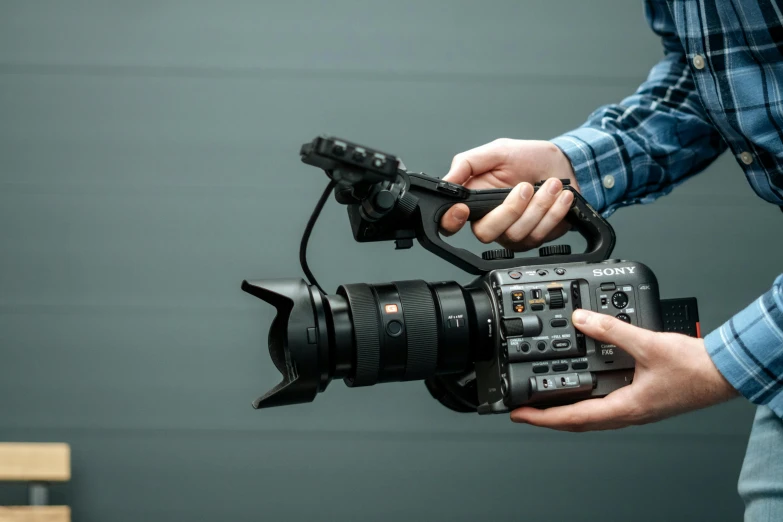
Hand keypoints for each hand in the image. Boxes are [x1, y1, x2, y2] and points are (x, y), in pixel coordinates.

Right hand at [439, 139, 578, 250]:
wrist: (562, 165)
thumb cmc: (529, 158)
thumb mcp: (497, 151)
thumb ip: (467, 162)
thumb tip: (447, 180)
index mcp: (474, 201)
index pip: (450, 222)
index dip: (452, 221)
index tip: (463, 209)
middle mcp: (490, 220)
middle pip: (486, 233)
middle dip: (510, 209)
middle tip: (526, 186)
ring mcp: (512, 232)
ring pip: (516, 234)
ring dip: (539, 206)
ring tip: (551, 185)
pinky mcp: (534, 238)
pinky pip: (539, 234)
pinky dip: (554, 212)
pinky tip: (560, 196)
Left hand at [510, 309, 738, 430]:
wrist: (724, 373)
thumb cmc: (695, 369)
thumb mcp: (647, 344)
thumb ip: (612, 330)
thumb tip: (582, 319)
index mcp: (625, 407)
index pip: (573, 418)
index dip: (542, 418)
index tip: (520, 415)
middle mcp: (627, 413)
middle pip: (577, 422)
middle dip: (548, 418)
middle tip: (524, 411)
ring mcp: (635, 409)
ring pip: (591, 416)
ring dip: (566, 411)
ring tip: (545, 403)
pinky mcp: (641, 401)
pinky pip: (605, 406)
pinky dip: (586, 401)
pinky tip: (583, 389)